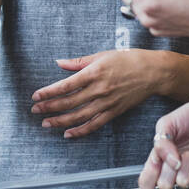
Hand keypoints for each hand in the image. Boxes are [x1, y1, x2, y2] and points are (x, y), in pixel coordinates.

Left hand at [30, 49, 165, 138]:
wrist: (153, 72)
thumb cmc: (128, 60)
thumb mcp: (102, 55)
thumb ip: (79, 62)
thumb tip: (59, 63)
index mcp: (94, 72)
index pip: (65, 85)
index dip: (48, 92)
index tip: (36, 96)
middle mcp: (99, 89)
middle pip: (69, 102)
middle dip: (49, 108)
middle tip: (35, 111)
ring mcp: (106, 102)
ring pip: (79, 116)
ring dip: (60, 121)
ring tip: (46, 124)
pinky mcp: (114, 112)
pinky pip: (94, 124)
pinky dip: (80, 131)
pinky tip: (68, 133)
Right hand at [140, 95, 188, 188]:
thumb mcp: (167, 123)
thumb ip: (161, 143)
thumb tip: (171, 163)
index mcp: (159, 157)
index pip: (146, 180)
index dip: (148, 180)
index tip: (156, 165)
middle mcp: (173, 167)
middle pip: (164, 184)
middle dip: (170, 170)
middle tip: (176, 155)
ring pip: (183, 182)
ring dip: (187, 164)